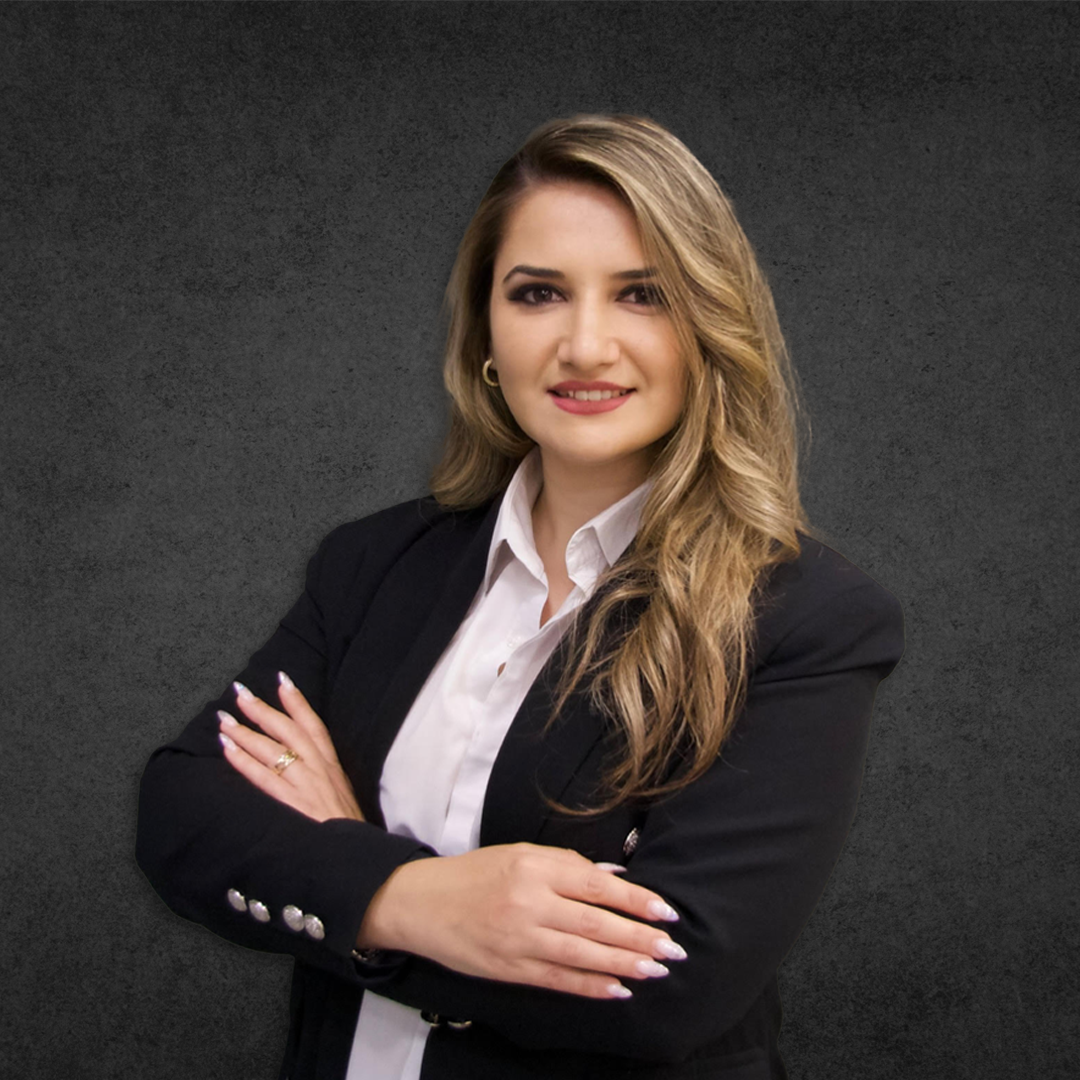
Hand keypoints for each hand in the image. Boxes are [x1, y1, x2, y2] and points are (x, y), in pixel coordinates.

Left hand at [217, 672, 364, 823]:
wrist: (356, 856)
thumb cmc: (348, 831)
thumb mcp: (342, 797)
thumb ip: (325, 780)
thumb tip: (305, 767)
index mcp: (332, 767)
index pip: (314, 726)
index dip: (298, 702)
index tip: (282, 679)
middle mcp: (319, 770)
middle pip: (288, 730)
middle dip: (263, 709)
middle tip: (241, 693)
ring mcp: (305, 785)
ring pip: (271, 749)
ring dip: (245, 731)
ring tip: (224, 719)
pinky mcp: (292, 804)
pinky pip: (263, 777)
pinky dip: (243, 761)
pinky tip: (227, 749)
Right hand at [358, 842, 686, 999]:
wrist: (423, 903)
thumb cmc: (476, 873)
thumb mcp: (519, 853)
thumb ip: (566, 864)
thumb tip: (616, 876)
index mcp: (534, 866)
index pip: (596, 884)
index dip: (635, 900)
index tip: (666, 912)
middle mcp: (528, 902)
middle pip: (595, 924)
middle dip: (638, 939)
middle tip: (673, 949)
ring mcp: (518, 939)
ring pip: (582, 955)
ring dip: (623, 965)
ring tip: (655, 970)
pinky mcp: (509, 969)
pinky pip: (558, 980)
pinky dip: (590, 987)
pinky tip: (618, 990)